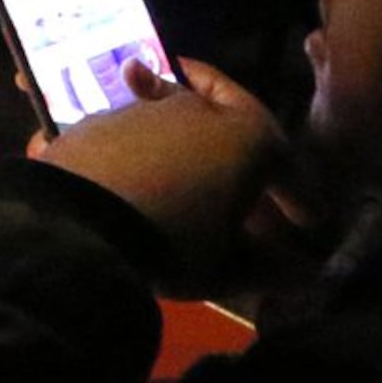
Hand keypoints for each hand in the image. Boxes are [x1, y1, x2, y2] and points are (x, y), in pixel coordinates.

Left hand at [32, 59, 298, 295]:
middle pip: (228, 124)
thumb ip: (265, 266)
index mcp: (246, 137)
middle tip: (247, 182)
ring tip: (186, 178)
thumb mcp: (224, 266)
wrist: (74, 223)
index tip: (307, 218)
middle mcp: (196, 110)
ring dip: (184, 145)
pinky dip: (137, 151)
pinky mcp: (93, 120)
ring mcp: (141, 109)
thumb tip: (299, 273)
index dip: (298, 193)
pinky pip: (127, 132)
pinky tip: (131, 176)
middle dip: (240, 151)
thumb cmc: (170, 243)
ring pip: (173, 119)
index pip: (284, 160)